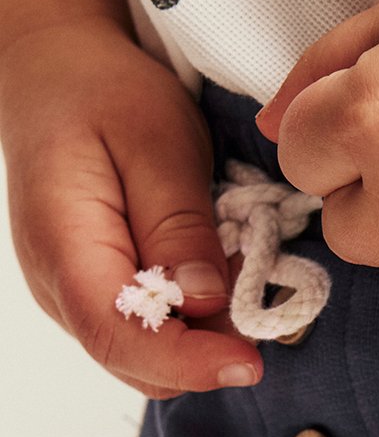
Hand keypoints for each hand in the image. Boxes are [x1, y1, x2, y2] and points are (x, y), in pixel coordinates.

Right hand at [0, 19, 262, 397]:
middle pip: (134, 358)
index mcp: (62, 242)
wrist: (58, 75)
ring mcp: (72, 294)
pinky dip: (191, 321)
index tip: (248, 361)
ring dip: (203, 337)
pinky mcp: (96, 292)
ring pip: (144, 354)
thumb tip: (207, 299)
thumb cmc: (105, 94)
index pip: (115, 331)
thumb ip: (180, 225)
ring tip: (241, 276)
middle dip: (205, 352)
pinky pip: (147, 330)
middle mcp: (57, 284)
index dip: (184, 360)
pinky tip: (220, 276)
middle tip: (264, 307)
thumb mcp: (157, 142)